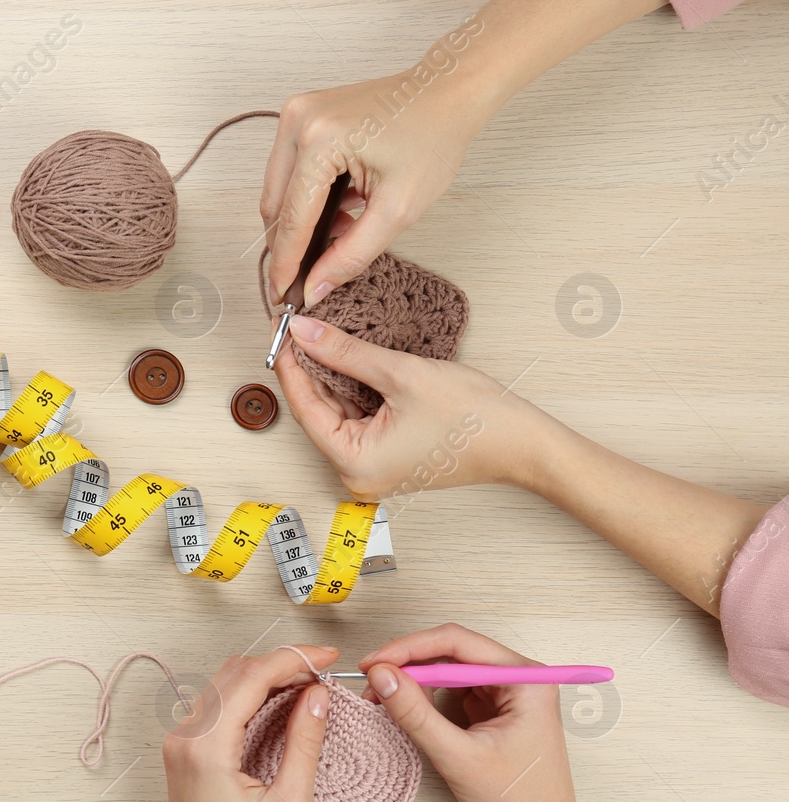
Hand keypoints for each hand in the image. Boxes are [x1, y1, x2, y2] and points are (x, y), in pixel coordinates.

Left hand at [162, 646, 333, 801]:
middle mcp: (185, 737)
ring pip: (225, 685)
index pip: (251, 676)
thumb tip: (318, 697)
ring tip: (308, 689)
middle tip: (323, 674)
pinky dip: (249, 698)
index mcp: (206, 746)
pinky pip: (218, 707)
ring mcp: (180, 743)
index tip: (329, 658)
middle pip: (235, 672)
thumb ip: (304, 743)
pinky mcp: (184, 752)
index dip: (294, 659)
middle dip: (281, 664)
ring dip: (265, 678)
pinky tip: (281, 707)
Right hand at [261, 54, 490, 305]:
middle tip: (305, 277)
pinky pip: (288, 171)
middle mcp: (299, 122)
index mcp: (320, 141)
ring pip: (277, 190)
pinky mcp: (301, 115)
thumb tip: (316, 287)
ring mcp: (296, 114)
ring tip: (334, 238)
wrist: (448, 93)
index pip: (292, 219)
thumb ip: (351, 255)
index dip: (286, 264)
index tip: (283, 295)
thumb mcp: (398, 210)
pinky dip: (305, 198)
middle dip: (288, 244)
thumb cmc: (433, 138)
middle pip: (275, 205)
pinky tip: (335, 212)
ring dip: (298, 221)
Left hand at [273, 313, 545, 498]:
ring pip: (337, 414)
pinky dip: (352, 390)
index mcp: (353, 464)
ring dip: (330, 376)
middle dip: (309, 368)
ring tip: (319, 335)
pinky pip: (357, 420)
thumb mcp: (401, 374)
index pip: (306, 408)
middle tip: (297, 327)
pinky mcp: (386, 458)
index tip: (280, 332)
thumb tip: (304, 333)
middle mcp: (355, 474)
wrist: (522, 441)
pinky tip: (345, 359)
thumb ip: (346, 353)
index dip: (290, 366)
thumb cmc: (473, 416)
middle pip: (318, 412)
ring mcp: (371, 468)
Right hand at [361, 624, 578, 801]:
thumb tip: (383, 676)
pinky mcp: (496, 707)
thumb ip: (416, 713)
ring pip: (450, 668)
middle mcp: (520, 677)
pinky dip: (428, 696)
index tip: (375, 663)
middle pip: (453, 651)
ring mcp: (508, 692)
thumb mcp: (458, 757)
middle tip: (374, 681)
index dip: (409, 648)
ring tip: (387, 697)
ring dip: (416, 680)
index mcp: (526, 680)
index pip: (458, 642)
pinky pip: (455, 688)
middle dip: (409, 664)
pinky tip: (410, 708)